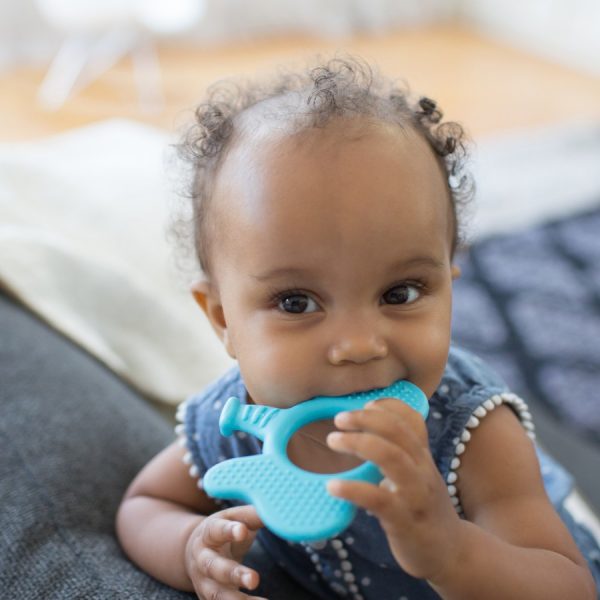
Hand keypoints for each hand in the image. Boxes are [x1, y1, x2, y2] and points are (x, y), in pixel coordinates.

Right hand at [185, 504, 266, 599]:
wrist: (193, 551)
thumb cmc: (221, 531)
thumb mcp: (233, 518)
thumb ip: (251, 516)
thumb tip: (274, 512)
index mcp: (208, 533)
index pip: (216, 530)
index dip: (228, 531)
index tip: (243, 531)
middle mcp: (202, 559)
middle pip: (214, 567)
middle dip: (233, 574)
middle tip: (254, 580)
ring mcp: (204, 581)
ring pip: (217, 593)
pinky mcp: (208, 598)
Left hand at [326, 398, 461, 580]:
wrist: (452, 553)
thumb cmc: (423, 508)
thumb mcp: (416, 475)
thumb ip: (397, 454)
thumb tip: (362, 431)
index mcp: (422, 456)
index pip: (411, 420)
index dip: (388, 406)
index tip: (365, 404)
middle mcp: (422, 469)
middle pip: (398, 431)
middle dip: (366, 419)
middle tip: (339, 419)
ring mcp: (415, 494)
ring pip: (391, 457)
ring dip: (358, 443)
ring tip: (333, 440)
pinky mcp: (405, 521)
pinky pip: (378, 499)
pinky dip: (353, 489)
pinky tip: (332, 486)